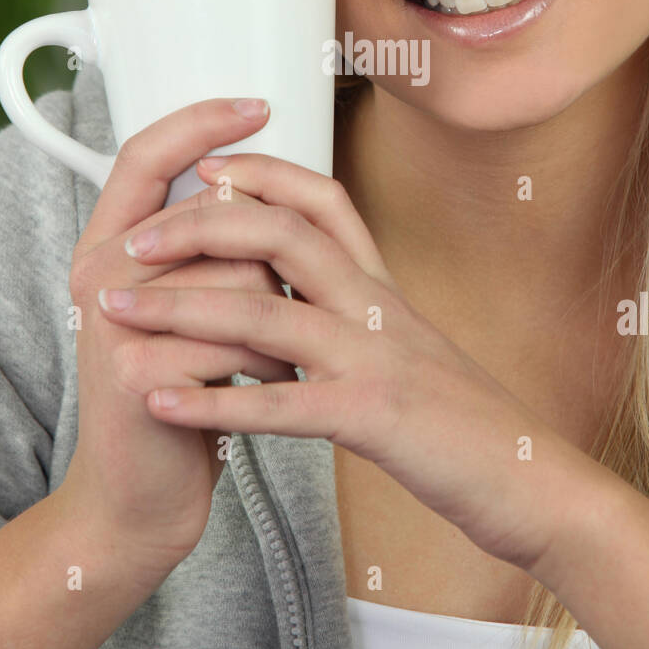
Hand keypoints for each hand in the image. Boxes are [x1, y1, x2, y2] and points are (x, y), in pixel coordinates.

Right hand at [61, 99, 300, 570]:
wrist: (144, 493)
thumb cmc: (183, 389)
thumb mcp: (187, 304)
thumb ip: (206, 244)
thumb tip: (264, 181)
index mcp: (109, 246)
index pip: (145, 153)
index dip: (201, 121)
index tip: (259, 104)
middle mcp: (99, 274)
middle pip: (215, 215)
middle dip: (271, 262)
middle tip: (285, 304)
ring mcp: (112, 322)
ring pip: (239, 275)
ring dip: (281, 318)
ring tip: (276, 354)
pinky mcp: (138, 372)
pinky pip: (239, 337)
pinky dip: (273, 364)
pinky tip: (268, 387)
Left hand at [95, 152, 581, 571]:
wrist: (532, 481)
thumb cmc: (463, 420)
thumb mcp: (412, 344)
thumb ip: (360, 311)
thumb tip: (301, 289)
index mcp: (383, 287)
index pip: (323, 200)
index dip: (263, 173)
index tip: (206, 167)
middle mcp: (377, 308)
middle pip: (282, 235)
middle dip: (199, 227)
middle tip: (134, 239)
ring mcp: (375, 360)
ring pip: (265, 313)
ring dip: (180, 307)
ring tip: (115, 311)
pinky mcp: (373, 420)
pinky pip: (280, 406)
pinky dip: (213, 402)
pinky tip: (161, 403)